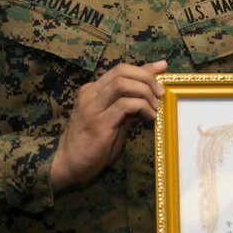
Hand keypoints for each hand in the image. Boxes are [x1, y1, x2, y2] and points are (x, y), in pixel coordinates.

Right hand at [50, 60, 166, 190]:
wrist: (69, 164)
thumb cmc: (94, 143)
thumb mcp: (115, 118)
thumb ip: (130, 103)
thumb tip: (152, 91)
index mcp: (93, 90)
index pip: (121, 69)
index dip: (144, 69)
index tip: (162, 70)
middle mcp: (91, 94)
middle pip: (122, 71)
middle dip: (147, 78)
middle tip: (160, 93)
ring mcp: (92, 107)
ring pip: (123, 84)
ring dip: (145, 92)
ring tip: (155, 106)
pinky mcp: (99, 123)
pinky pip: (125, 105)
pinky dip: (142, 107)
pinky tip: (149, 117)